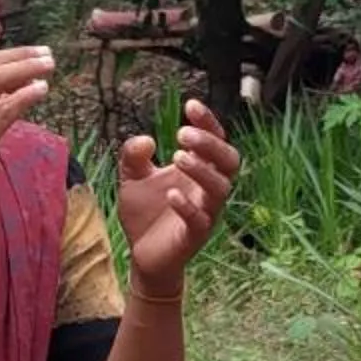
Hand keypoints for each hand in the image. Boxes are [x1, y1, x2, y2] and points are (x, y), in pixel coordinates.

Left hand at [118, 99, 239, 296]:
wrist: (142, 255)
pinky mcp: (195, 236)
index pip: (215, 140)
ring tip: (177, 157)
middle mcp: (208, 189)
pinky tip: (170, 194)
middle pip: (229, 160)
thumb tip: (146, 140)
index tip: (190, 105)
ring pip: (220, 188)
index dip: (208, 122)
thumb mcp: (131, 178)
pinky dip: (187, 206)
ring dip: (201, 170)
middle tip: (182, 133)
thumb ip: (133, 156)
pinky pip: (200, 220)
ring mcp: (206, 213)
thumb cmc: (145, 213)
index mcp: (199, 170)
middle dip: (210, 144)